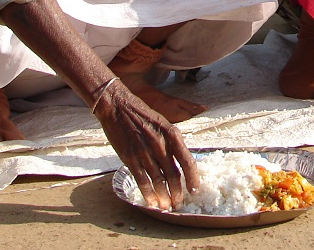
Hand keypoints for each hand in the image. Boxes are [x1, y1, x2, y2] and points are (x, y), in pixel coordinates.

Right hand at [93, 80, 198, 210]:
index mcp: (172, 134)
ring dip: (164, 197)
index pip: (188, 161)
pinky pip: (142, 180)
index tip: (194, 190)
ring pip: (159, 181)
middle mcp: (161, 145)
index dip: (193, 178)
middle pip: (174, 175)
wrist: (118, 106)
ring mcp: (145, 152)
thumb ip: (172, 142)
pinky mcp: (130, 158)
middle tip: (179, 203)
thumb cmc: (141, 114)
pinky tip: (152, 202)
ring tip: (166, 206)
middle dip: (178, 193)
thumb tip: (180, 161)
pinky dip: (148, 194)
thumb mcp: (163, 123)